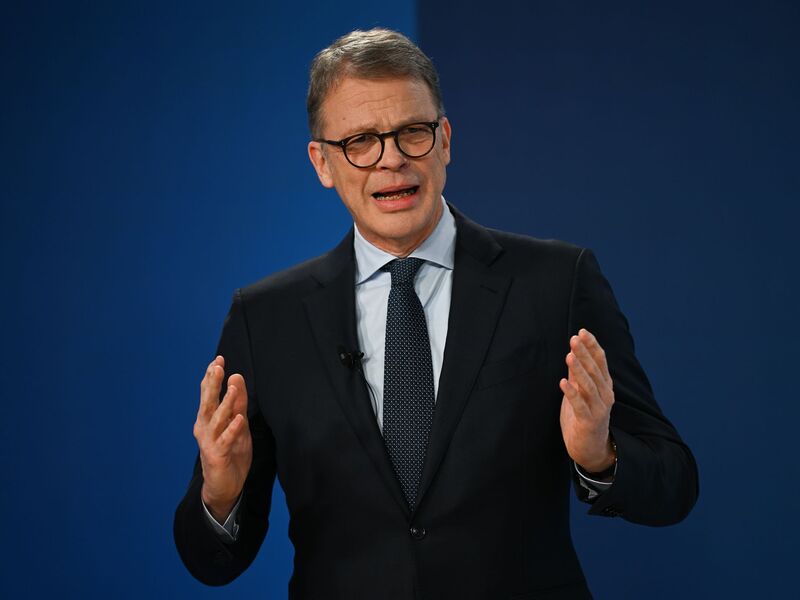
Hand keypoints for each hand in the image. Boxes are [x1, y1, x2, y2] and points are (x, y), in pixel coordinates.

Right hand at [194, 355, 252, 520]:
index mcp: (208, 419)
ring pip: (217, 419)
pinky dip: (232, 429)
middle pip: (208, 402)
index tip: (218, 359)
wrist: (224, 487)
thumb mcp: (238, 425)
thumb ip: (238, 403)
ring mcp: (209, 442)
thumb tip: (236, 377)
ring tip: (232, 387)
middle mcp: (205, 428)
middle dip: (213, 383)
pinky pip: (226, 440)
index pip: (208, 394)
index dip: (212, 377)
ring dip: (225, 402)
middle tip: (217, 365)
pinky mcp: (217, 455)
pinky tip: (239, 419)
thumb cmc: (230, 453)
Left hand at [559, 329, 615, 473]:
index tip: (582, 331)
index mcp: (604, 385)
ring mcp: (598, 408)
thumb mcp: (582, 392)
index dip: (592, 346)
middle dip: (584, 353)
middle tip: (574, 338)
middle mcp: (605, 394)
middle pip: (595, 370)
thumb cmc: (584, 417)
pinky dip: (572, 393)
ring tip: (569, 355)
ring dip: (579, 370)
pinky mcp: (589, 421)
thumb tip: (572, 352)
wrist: (591, 449)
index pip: (600, 361)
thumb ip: (578, 374)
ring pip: (589, 385)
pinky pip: (580, 405)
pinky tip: (563, 382)